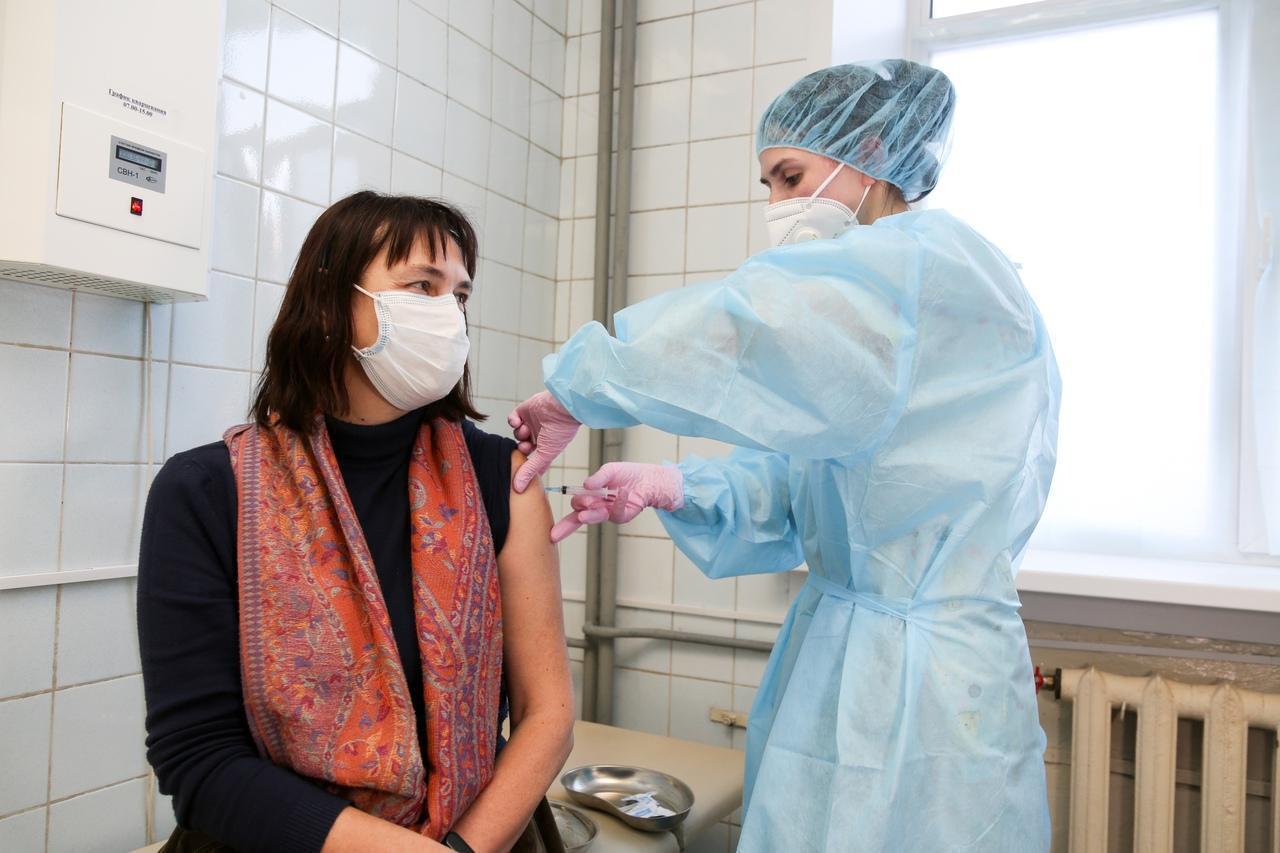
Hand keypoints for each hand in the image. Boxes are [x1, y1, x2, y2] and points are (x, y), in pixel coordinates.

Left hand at [508, 392, 581, 492]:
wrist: (563, 407)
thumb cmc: (561, 430)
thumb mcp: (545, 455)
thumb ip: (530, 471)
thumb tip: (518, 489)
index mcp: (547, 447)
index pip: (534, 460)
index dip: (527, 465)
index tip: (522, 470)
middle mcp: (539, 435)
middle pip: (523, 447)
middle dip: (522, 448)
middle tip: (526, 446)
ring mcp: (532, 423)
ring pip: (517, 433)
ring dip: (519, 433)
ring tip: (526, 429)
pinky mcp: (525, 411)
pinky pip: (513, 418)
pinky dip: (513, 421)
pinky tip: (518, 422)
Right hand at [550, 462, 683, 542]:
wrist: (648, 479)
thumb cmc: (627, 474)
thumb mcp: (610, 471)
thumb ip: (598, 478)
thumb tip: (586, 485)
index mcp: (590, 497)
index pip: (573, 509)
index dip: (564, 523)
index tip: (554, 533)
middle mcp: (597, 508)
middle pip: (579, 518)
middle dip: (575, 516)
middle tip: (579, 511)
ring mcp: (609, 514)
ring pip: (595, 518)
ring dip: (591, 515)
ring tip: (587, 512)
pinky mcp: (622, 516)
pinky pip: (616, 513)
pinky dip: (617, 502)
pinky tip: (621, 493)